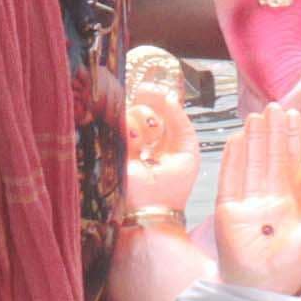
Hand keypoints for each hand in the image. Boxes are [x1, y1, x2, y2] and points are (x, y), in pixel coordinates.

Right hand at [122, 50, 198, 213]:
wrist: (149, 209)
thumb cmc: (172, 187)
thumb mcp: (188, 150)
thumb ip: (180, 121)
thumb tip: (169, 96)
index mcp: (163, 140)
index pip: (160, 108)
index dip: (159, 98)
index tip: (157, 91)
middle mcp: (144, 139)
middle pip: (146, 105)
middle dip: (151, 104)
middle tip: (151, 102)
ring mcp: (127, 142)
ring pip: (132, 112)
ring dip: (142, 121)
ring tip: (146, 142)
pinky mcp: (113, 147)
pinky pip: (121, 123)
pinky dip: (131, 130)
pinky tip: (136, 145)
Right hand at [214, 108, 300, 293]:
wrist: (263, 293)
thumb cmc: (290, 271)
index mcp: (290, 204)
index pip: (291, 163)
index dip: (292, 139)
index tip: (293, 114)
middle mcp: (268, 201)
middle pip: (270, 158)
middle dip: (272, 132)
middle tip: (274, 105)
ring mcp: (247, 205)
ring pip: (250, 163)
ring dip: (253, 139)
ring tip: (256, 115)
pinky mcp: (228, 212)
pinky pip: (229, 180)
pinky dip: (232, 159)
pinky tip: (235, 139)